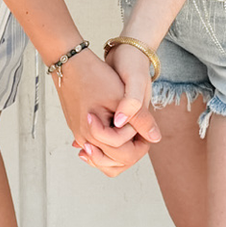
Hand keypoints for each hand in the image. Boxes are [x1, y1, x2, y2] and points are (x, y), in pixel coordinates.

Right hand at [55, 47, 159, 176]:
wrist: (70, 63)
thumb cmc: (93, 76)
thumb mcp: (121, 96)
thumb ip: (139, 119)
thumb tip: (155, 138)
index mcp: (95, 135)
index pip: (126, 155)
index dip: (141, 143)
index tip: (143, 125)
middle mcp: (84, 141)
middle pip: (115, 163)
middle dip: (132, 149)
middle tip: (139, 130)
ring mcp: (79, 136)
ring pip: (104, 160)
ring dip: (120, 150)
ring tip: (130, 132)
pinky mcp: (78, 130)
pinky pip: (95, 148)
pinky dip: (108, 145)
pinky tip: (117, 132)